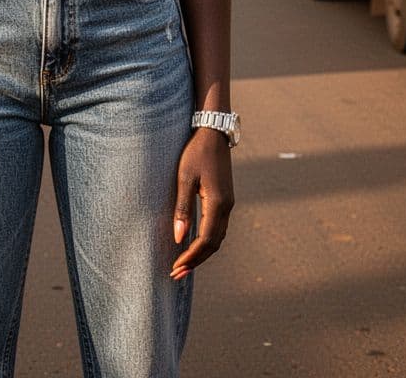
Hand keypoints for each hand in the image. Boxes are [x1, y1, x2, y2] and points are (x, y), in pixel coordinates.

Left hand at [170, 129, 234, 279]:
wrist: (213, 132)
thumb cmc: (195, 152)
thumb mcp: (184, 178)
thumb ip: (183, 209)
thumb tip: (179, 239)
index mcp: (218, 204)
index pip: (205, 241)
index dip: (191, 257)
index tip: (176, 268)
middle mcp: (227, 208)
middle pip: (214, 245)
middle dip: (196, 261)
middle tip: (176, 274)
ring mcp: (229, 204)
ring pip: (218, 238)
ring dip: (202, 253)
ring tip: (183, 264)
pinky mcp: (226, 199)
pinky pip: (218, 228)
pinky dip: (206, 241)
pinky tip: (193, 244)